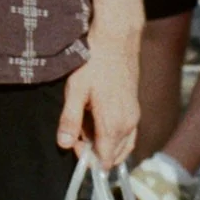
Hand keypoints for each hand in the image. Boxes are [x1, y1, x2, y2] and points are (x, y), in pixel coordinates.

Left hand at [57, 34, 138, 167]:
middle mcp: (129, 124)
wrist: (117, 40)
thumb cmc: (94, 62)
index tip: (72, 143)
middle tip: (75, 134)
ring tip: (85, 127)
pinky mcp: (135, 109)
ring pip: (122, 146)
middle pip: (113, 156)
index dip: (87, 159)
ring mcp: (134, 116)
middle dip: (94, 152)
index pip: (104, 160)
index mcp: (113, 123)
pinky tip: (98, 122)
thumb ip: (70, 119)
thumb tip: (64, 145)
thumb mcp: (75, 90)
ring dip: (104, 145)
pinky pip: (127, 134)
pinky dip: (114, 137)